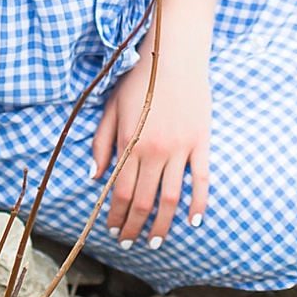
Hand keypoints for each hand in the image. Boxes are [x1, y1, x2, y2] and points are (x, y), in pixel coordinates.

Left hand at [92, 41, 210, 249]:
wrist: (174, 54)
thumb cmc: (140, 79)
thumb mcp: (112, 108)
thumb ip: (101, 143)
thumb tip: (94, 176)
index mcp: (129, 143)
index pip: (120, 191)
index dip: (116, 215)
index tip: (113, 230)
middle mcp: (154, 151)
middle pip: (143, 200)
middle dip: (134, 226)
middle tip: (130, 243)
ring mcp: (180, 148)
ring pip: (171, 198)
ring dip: (163, 224)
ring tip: (155, 241)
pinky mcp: (201, 142)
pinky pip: (201, 180)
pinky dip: (199, 204)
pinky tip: (194, 222)